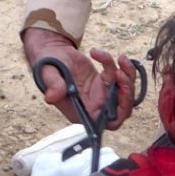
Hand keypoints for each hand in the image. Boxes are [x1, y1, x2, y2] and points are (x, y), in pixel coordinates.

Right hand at [22, 28, 139, 129]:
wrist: (51, 52)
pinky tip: (99, 53)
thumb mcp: (48, 74)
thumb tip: (51, 97)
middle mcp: (93, 105)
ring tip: (118, 60)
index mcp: (80, 111)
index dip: (118, 113)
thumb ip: (53, 85)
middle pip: (121, 109)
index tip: (120, 93)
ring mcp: (100, 93)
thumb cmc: (47, 66)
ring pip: (125, 92)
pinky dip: (118, 64)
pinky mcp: (105, 81)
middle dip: (127, 94)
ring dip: (127, 76)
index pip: (106, 123)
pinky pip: (120, 77)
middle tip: (120, 75)